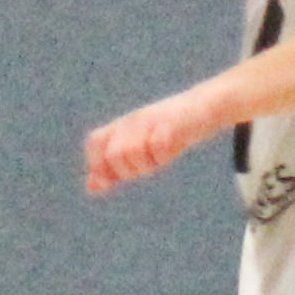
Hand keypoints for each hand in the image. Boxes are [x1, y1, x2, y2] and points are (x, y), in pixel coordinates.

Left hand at [84, 90, 221, 195]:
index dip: (100, 163)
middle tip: (146, 166)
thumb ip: (114, 167)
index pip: (96, 142)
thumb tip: (91, 187)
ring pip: (131, 153)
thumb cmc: (168, 133)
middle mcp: (132, 120)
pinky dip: (162, 156)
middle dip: (127, 171)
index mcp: (121, 125)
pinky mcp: (171, 123)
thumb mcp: (138, 149)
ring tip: (159, 158)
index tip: (117, 177)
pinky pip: (157, 147)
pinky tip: (172, 150)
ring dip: (146, 165)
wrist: (203, 107)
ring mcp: (151, 120)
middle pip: (114, 155)